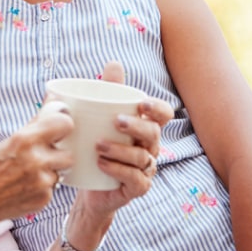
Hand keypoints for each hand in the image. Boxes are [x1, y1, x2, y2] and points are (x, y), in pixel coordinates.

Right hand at [0, 104, 73, 225]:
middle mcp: (36, 160)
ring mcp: (41, 182)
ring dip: (51, 171)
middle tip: (42, 156)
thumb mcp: (10, 140)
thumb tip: (55, 98)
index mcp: (25, 140)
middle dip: (58, 154)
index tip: (58, 130)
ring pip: (61, 172)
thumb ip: (36, 121)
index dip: (63, 127)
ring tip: (30, 173)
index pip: (65, 124)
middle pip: (69, 153)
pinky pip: (53, 188)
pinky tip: (25, 187)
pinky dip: (43, 187)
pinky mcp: (43, 199)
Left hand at [74, 61, 173, 219]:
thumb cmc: (97, 148)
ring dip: (120, 150)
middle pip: (154, 133)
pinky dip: (118, 169)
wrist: (88, 186)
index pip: (163, 114)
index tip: (141, 104)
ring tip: (98, 146)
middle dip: (137, 126)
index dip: (157, 108)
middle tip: (116, 122)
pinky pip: (135, 178)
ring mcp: (146, 169)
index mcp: (145, 127)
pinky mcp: (138, 188)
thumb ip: (107, 93)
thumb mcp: (99, 119)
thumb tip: (114, 62)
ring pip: (142, 157)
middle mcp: (150, 147)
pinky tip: (101, 163)